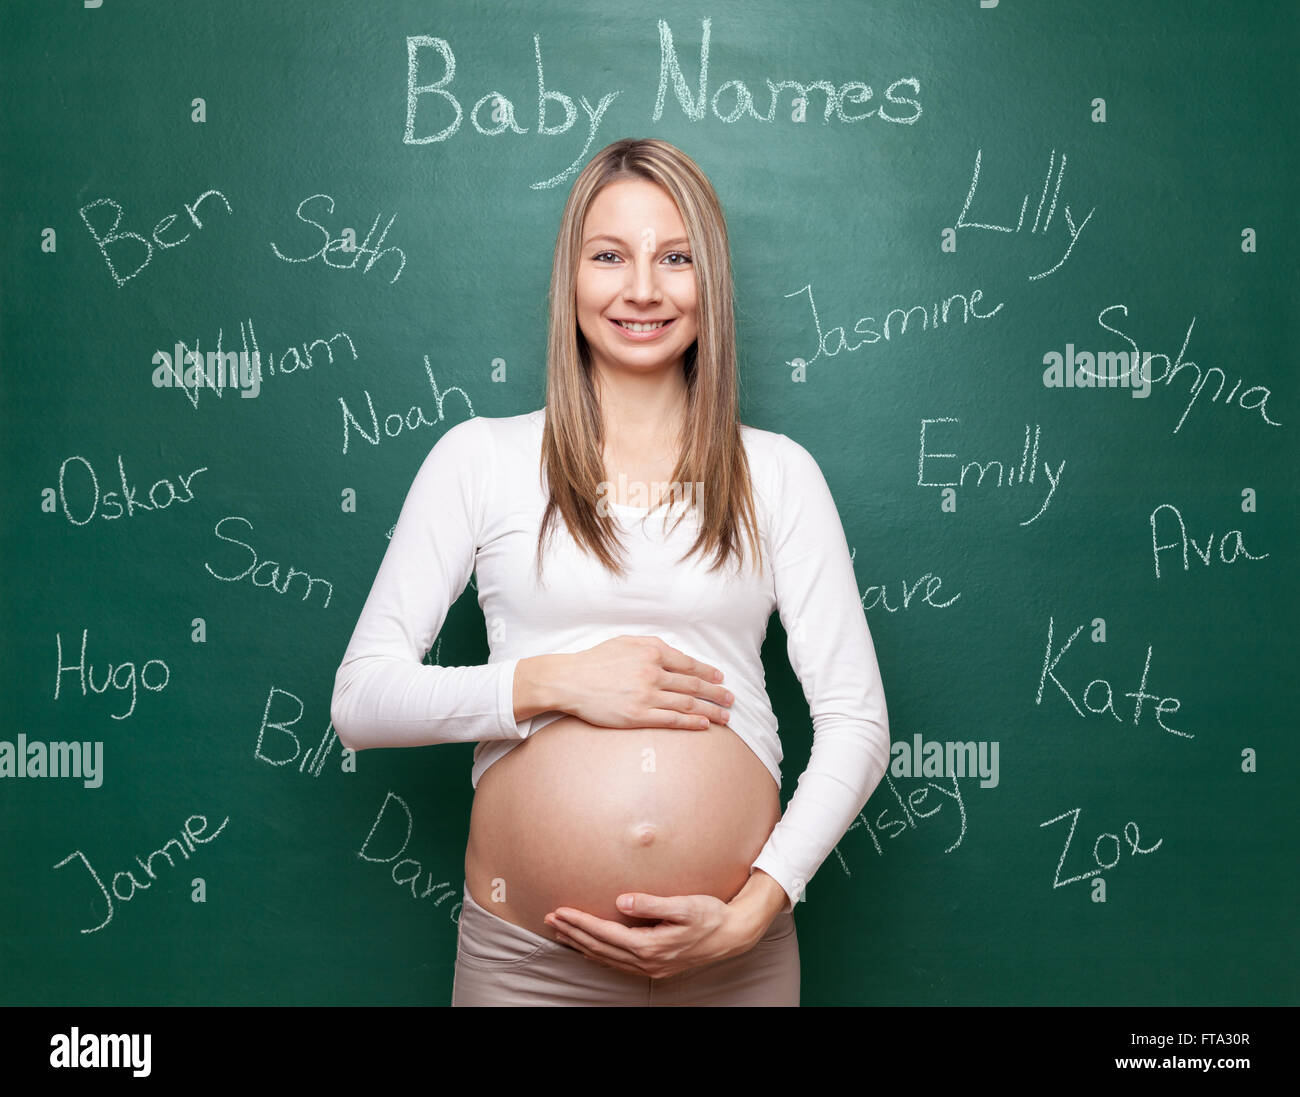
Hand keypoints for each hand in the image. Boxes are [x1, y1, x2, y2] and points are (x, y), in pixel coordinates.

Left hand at [542, 891, 765, 978]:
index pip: (605, 933)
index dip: (580, 922)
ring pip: (606, 958)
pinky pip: (617, 963)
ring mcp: (650, 968)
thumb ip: (651, 904)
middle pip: (600, 948)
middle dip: (573, 933)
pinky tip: (589, 948)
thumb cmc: (711, 915)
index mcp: (650, 945)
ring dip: (581, 944)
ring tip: (561, 932)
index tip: (560, 910)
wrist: (733, 935)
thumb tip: (622, 902)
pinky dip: (598, 955)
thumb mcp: (684, 905)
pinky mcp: (654, 968)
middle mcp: (647, 961)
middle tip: (550, 919)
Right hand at [554, 635, 733, 730]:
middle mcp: (652, 672)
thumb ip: (651, 647)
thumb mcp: (625, 642)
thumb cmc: (595, 660)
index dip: (708, 672)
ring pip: (687, 704)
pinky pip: (672, 720)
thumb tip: (675, 655)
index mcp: (652, 651)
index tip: (720, 678)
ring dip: (710, 710)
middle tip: (731, 699)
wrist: (570, 680)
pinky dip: (691, 723)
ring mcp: (646, 695)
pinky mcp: (638, 715)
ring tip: (725, 716)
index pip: (688, 663)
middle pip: (693, 684)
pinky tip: (704, 725)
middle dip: (716, 693)